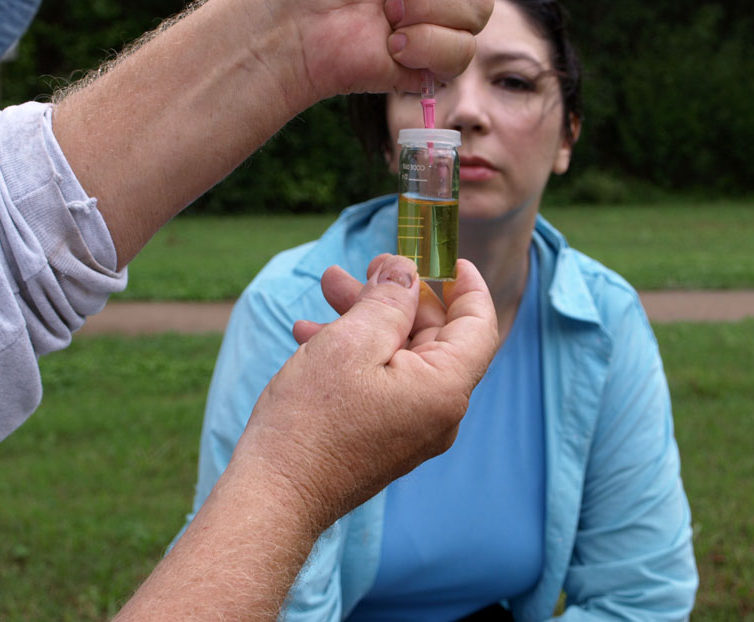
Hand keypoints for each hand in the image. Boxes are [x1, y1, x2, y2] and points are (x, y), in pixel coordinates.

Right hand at [231, 254, 497, 529]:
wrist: (275, 496)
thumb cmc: (311, 421)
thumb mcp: (351, 342)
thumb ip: (388, 300)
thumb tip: (407, 272)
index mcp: (445, 388)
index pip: (479, 324)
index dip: (467, 285)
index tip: (446, 256)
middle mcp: (439, 412)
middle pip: (434, 336)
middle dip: (396, 294)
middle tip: (363, 266)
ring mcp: (412, 429)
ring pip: (401, 355)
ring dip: (368, 318)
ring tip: (327, 288)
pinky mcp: (385, 438)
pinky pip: (384, 382)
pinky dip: (357, 352)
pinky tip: (312, 333)